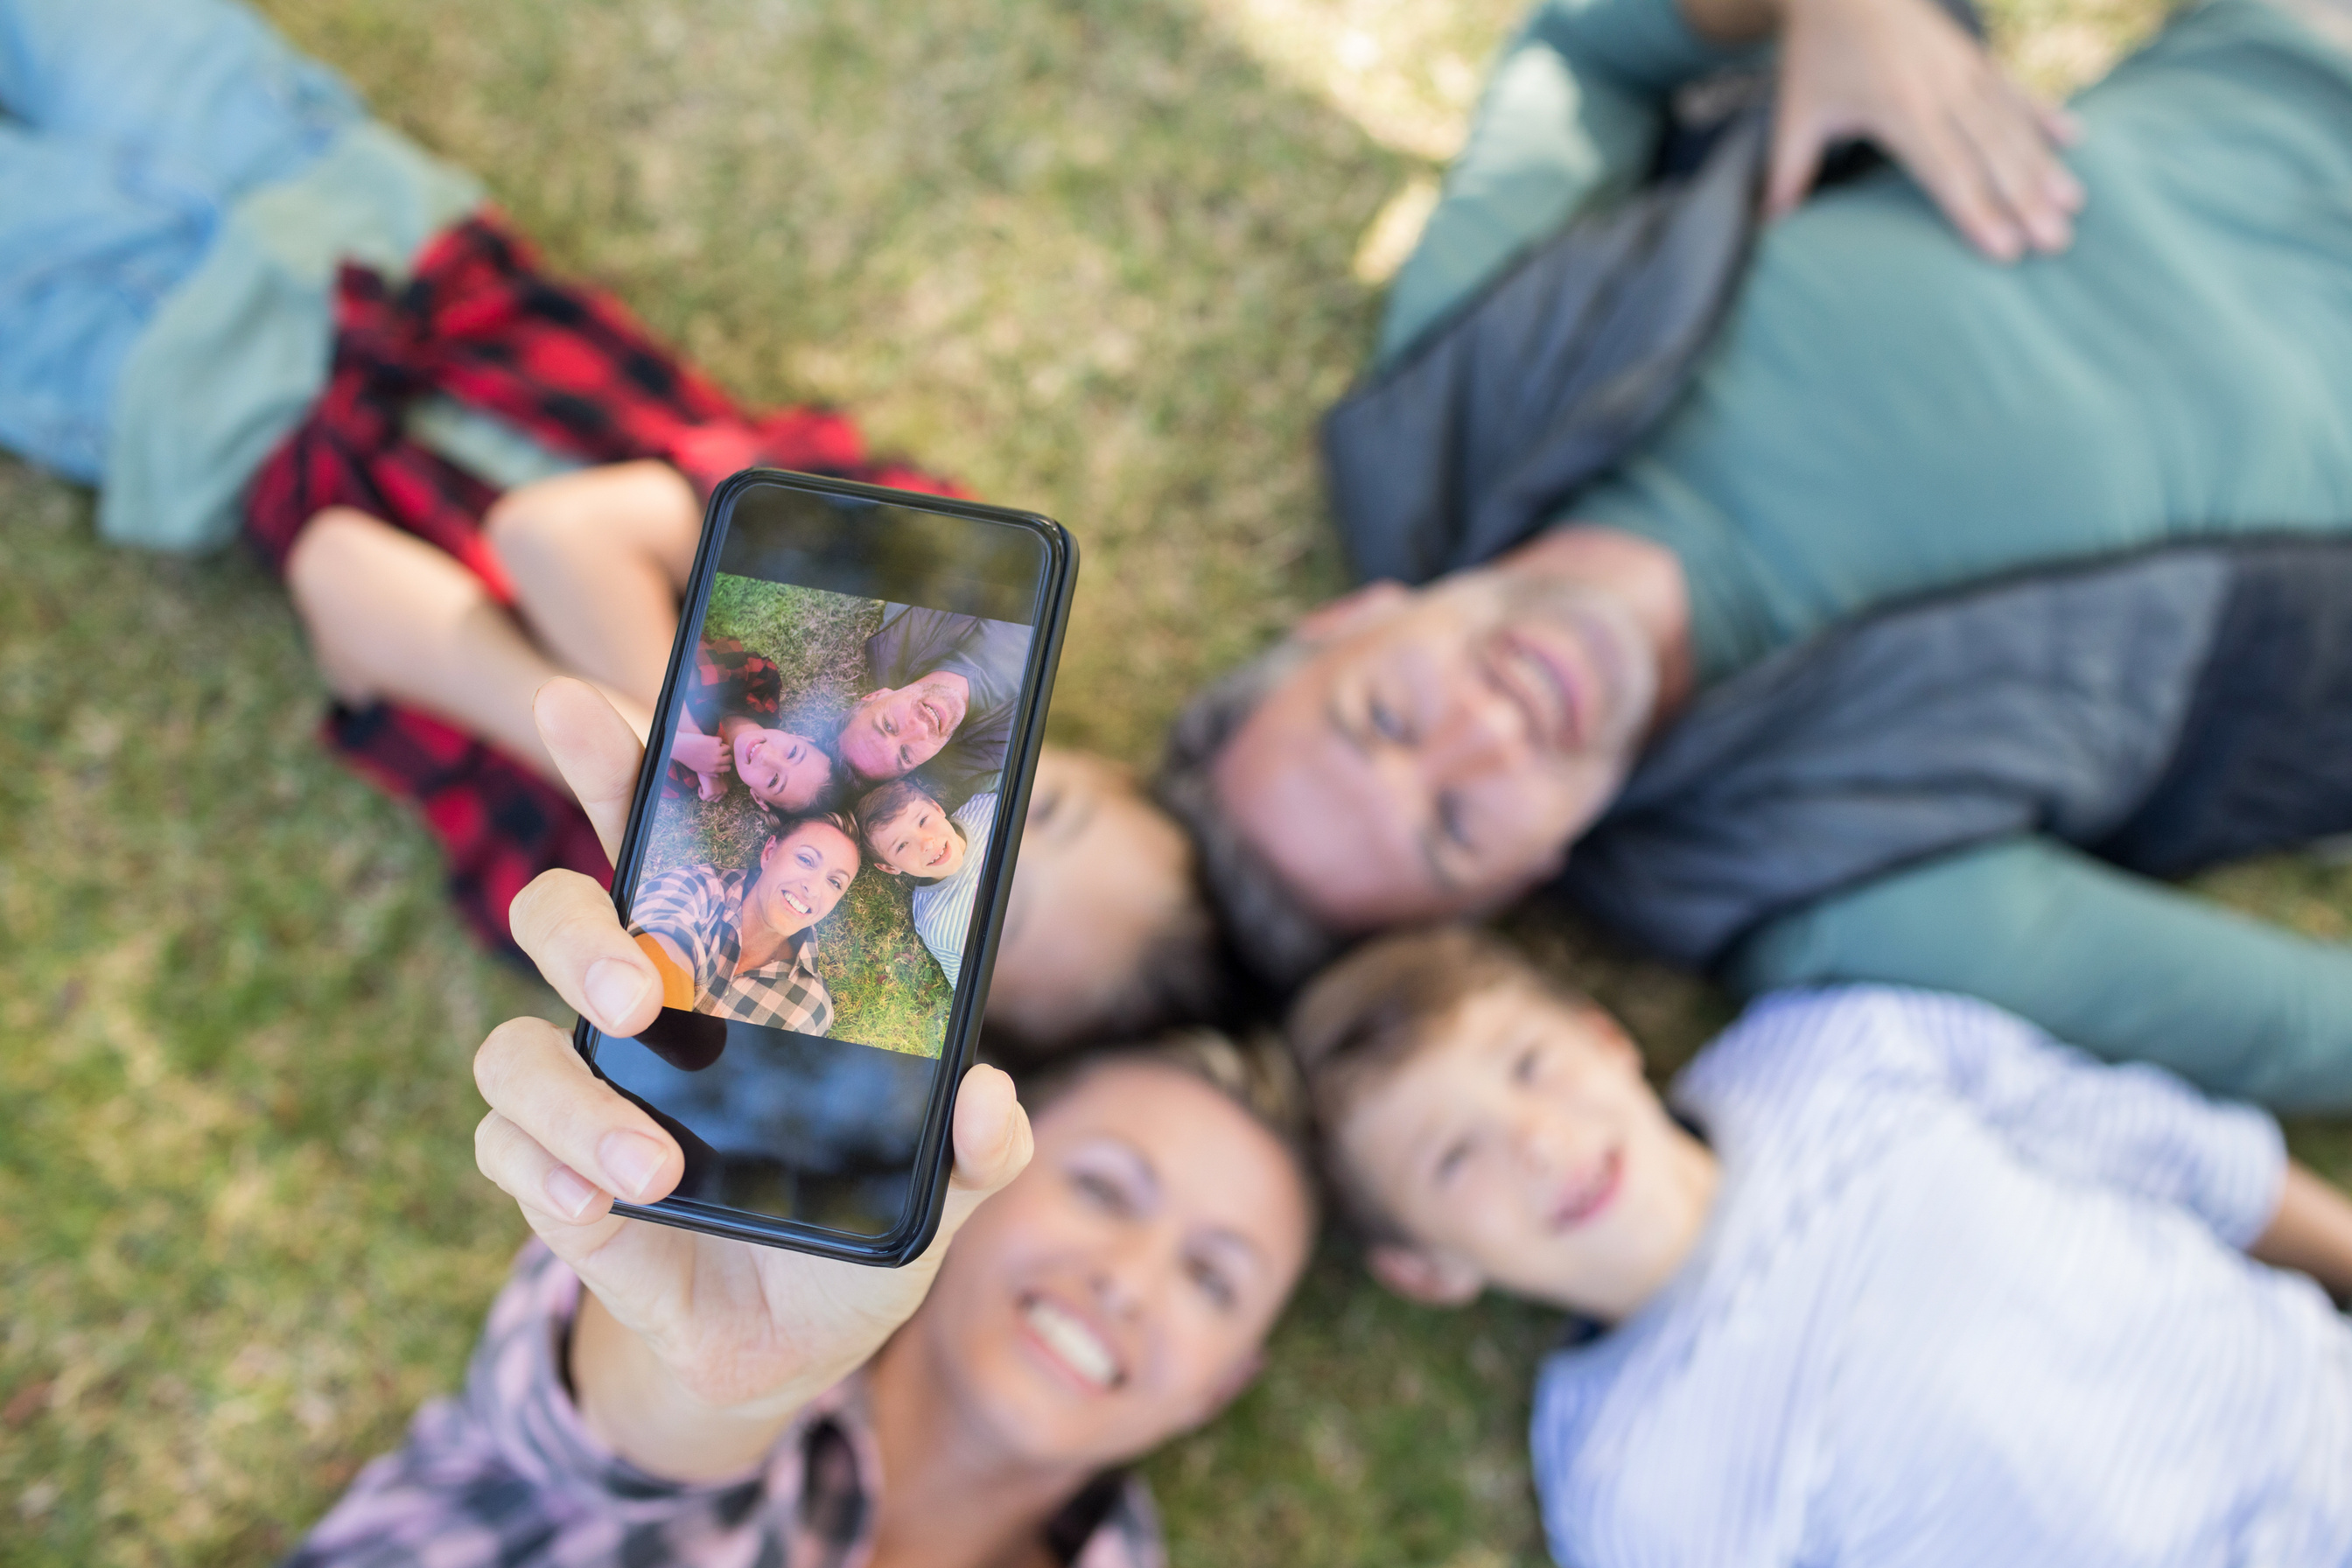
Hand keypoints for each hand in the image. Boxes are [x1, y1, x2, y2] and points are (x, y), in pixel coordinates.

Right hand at [471, 679, 1034, 1477]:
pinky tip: (602, 1208)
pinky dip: (546, 1174)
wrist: (793, 1344)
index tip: (591, 707)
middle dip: (580, 932)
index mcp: (732, 970)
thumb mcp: (942, 1184)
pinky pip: (503, 1151)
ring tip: (655, 1164)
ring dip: (569, 1096)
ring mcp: (588, 1091)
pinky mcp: (552, 1179)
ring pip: (509, 1044)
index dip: (619, 766)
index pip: (662, 842)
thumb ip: (979, 1143)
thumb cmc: (857, 1219)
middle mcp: (645, 1012)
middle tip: (644, 988)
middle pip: (557, 913)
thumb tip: (989, 1095)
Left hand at [667, 726, 733, 799]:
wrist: (682, 748)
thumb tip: (719, 775)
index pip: (728, 768)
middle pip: (730, 758)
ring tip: (718, 746)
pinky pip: (720, 740)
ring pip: (728, 748)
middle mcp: (717, 761)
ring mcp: (717, 751)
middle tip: (722, 752)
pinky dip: (717, 740)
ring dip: (724, 747)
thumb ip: (709, 773)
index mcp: (713, 769)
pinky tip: (711, 741)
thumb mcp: (698, 770)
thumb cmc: (689, 759)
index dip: (726, 764)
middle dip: (727, 756)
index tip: (723, 761)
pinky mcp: (715, 742)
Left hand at [1767, 0, 2082, 260]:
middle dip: (2024, 200)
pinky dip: (2044, 113)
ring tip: (2073, 205)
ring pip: (2012, 125)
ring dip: (2044, 165)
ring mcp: (1964, 69)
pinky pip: (2015, 88)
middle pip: (1990, 155)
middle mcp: (1941, 89)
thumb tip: (1770, 224)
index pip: (1945, 170)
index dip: (1976, 211)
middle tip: (2055, 243)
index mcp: (1898, 108)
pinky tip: (2073, 139)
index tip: (2004, 249)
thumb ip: (1789, 167)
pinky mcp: (1974, 55)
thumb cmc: (1817, 50)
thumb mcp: (1797, 109)